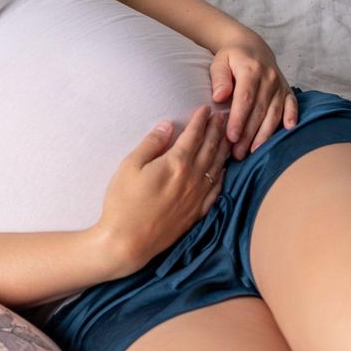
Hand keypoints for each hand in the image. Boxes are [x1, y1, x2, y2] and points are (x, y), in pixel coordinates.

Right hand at [98, 105, 230, 271]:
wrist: (128, 242)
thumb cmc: (123, 202)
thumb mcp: (129, 166)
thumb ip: (151, 144)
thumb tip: (167, 125)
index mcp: (175, 163)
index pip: (194, 135)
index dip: (201, 120)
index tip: (206, 109)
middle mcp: (193, 178)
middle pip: (210, 148)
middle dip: (217, 130)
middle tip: (223, 116)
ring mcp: (197, 196)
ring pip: (217, 167)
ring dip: (223, 148)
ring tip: (228, 136)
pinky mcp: (197, 212)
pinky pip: (217, 189)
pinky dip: (222, 175)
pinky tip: (224, 169)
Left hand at [209, 35, 297, 159]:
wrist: (252, 46)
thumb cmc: (231, 58)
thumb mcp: (219, 62)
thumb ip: (219, 79)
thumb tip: (219, 97)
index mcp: (251, 71)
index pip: (245, 99)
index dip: (239, 119)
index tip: (231, 137)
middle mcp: (269, 78)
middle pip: (259, 111)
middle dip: (249, 134)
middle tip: (238, 154)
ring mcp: (280, 85)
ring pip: (274, 113)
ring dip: (265, 134)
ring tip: (254, 151)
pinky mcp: (287, 89)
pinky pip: (292, 104)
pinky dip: (291, 117)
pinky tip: (288, 130)